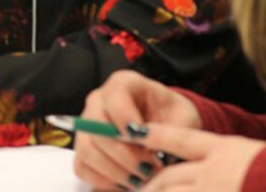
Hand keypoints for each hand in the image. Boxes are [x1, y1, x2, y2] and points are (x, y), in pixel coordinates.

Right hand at [73, 70, 201, 189]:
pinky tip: (127, 182)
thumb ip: (170, 132)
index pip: (115, 98)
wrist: (166, 124)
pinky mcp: (84, 147)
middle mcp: (99, 100)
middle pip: (97, 128)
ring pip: (87, 150)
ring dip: (115, 171)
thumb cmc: (174, 117)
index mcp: (124, 83)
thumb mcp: (183, 118)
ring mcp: (87, 124)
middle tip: (149, 170)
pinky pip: (83, 167)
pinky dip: (104, 180)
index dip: (126, 121)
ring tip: (141, 179)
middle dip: (125, 155)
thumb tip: (151, 150)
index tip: (144, 140)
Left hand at [127, 123, 265, 191]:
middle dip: (151, 185)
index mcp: (226, 151)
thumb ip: (233, 163)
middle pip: (169, 176)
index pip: (183, 139)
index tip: (138, 132)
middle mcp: (212, 173)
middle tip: (139, 189)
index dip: (158, 135)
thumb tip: (212, 170)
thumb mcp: (260, 159)